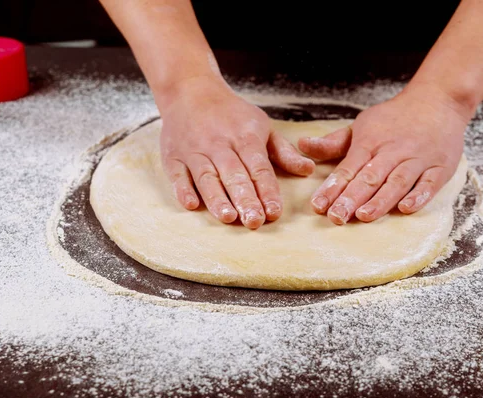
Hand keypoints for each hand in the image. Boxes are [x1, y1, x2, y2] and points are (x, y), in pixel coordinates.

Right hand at [159, 77, 314, 228]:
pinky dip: (183, 189)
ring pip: (207, 177)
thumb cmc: (231, 115)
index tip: (274, 212)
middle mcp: (219, 144)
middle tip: (255, 222)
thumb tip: (309, 170)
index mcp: (245, 137)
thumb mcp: (262, 126)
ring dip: (217, 198)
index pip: (259, 168)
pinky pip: (177, 174)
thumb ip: (284, 152)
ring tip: (228, 218)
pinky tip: (191, 205)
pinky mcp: (173, 156)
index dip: (267, 191)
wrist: (191, 89)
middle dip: (245, 199)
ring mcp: (194, 150)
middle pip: (234, 175)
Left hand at [298, 82, 473, 224]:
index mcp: (370, 142)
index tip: (318, 206)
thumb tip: (302, 145)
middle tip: (336, 217)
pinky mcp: (440, 167)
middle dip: (351, 198)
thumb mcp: (362, 125)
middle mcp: (393, 151)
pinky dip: (418, 195)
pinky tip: (405, 209)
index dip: (333, 187)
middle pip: (370, 177)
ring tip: (364, 216)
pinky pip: (429, 183)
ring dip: (380, 200)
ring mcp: (418, 159)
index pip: (348, 168)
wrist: (438, 99)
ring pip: (397, 181)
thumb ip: (334, 143)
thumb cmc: (395, 118)